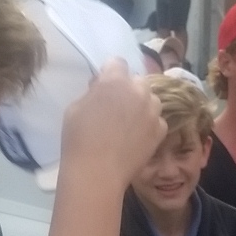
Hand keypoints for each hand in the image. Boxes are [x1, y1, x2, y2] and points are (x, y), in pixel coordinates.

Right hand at [59, 59, 164, 187]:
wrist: (97, 172)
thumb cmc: (79, 139)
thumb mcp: (75, 107)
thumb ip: (93, 92)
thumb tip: (102, 90)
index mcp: (115, 80)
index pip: (117, 62)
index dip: (110, 73)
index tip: (104, 87)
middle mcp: (138, 90)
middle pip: (137, 80)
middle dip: (128, 89)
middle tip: (116, 108)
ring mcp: (152, 110)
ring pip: (150, 99)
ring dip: (141, 106)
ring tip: (129, 124)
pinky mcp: (160, 130)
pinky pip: (157, 120)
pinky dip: (149, 125)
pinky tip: (136, 138)